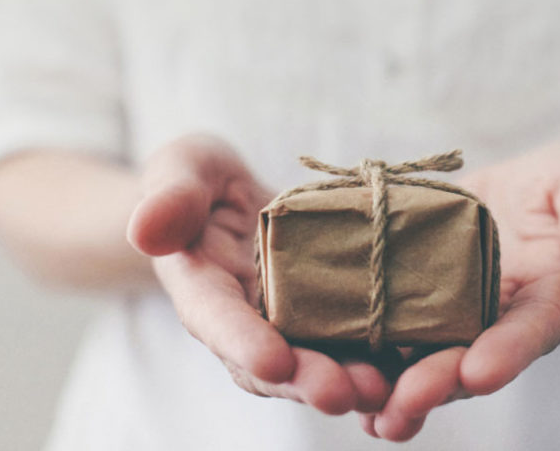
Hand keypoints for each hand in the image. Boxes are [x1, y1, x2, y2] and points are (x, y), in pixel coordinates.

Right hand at [127, 134, 390, 414]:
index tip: (271, 361)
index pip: (213, 317)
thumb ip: (170, 194)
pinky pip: (349, 346)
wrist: (232, 201)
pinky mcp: (326, 320)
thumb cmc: (199, 179)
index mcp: (200, 286)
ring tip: (383, 391)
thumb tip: (144, 230)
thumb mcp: (183, 167)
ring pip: (311, 365)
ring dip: (345, 381)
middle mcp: (242, 320)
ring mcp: (285, 325)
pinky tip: (414, 367)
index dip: (240, 341)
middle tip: (342, 391)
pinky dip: (379, 362)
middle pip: (268, 361)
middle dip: (303, 378)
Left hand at [361, 139, 559, 440]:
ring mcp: (450, 319)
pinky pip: (388, 339)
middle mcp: (496, 320)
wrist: (512, 188)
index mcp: (545, 296)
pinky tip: (341, 388)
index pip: (531, 328)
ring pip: (425, 362)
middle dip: (437, 383)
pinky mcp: (409, 306)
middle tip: (405, 402)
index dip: (509, 352)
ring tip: (371, 416)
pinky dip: (367, 365)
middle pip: (468, 359)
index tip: (481, 373)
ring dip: (397, 392)